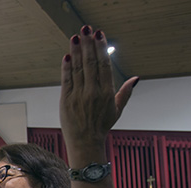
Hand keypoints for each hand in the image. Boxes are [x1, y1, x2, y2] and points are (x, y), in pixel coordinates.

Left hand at [60, 26, 138, 156]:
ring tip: (75, 37)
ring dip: (76, 51)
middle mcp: (92, 92)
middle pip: (91, 63)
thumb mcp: (116, 110)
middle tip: (86, 30)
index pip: (104, 65)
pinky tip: (67, 56)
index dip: (101, 48)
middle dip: (88, 45)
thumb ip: (125, 93)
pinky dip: (66, 68)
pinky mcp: (66, 101)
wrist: (85, 143)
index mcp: (106, 92)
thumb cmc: (100, 127)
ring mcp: (78, 96)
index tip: (99, 35)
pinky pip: (66, 80)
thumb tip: (135, 79)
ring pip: (78, 69)